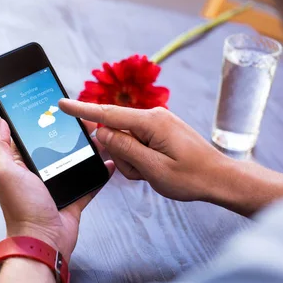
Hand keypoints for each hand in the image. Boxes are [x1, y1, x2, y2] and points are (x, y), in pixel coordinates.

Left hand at [0, 118, 114, 260]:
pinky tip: (108, 160)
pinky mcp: (74, 197)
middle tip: (84, 119)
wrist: (44, 241)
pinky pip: (89, 180)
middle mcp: (37, 174)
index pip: (29, 137)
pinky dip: (100, 172)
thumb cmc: (22, 208)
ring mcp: (57, 185)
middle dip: (68, 132)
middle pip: (55, 146)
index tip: (54, 106)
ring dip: (87, 149)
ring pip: (74, 160)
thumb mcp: (4, 172)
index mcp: (19, 165)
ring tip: (100, 134)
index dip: (39, 122)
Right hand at [59, 99, 227, 202]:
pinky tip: (153, 168)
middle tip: (141, 171)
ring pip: (125, 141)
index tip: (61, 104)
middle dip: (120, 154)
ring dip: (131, 160)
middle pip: (116, 132)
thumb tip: (101, 132)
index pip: (108, 115)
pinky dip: (138, 158)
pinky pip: (136, 142)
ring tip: (151, 172)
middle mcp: (153, 117)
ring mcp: (156, 123)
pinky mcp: (158, 131)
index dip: (81, 111)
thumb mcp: (153, 168)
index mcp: (151, 122)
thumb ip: (124, 149)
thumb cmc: (192, 177)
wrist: (220, 179)